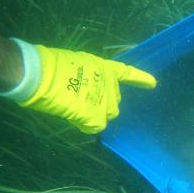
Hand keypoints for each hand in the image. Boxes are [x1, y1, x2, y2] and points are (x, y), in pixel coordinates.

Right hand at [21, 45, 155, 133]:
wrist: (40, 73)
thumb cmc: (49, 66)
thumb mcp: (75, 66)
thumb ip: (86, 77)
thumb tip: (83, 92)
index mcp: (103, 67)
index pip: (127, 73)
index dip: (140, 79)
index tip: (153, 84)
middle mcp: (109, 82)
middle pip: (114, 101)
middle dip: (101, 104)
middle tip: (79, 100)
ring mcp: (105, 99)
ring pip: (107, 114)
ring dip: (94, 115)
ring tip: (74, 108)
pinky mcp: (97, 114)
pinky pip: (96, 126)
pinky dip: (87, 125)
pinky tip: (76, 119)